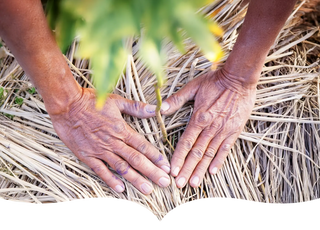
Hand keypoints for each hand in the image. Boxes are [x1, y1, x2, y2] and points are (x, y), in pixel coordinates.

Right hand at [49, 88, 170, 194]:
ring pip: (121, 167)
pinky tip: (121, 189)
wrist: (67, 105)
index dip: (156, 157)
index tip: (166, 167)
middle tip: (164, 182)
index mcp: (122, 129)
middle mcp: (113, 142)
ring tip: (147, 190)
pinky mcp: (87, 155)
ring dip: (135, 179)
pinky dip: (111, 180)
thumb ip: (136, 108)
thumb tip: (155, 109)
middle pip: (136, 160)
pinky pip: (101, 170)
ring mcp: (100, 150)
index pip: (143, 146)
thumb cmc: (91, 101)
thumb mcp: (116, 101)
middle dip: (152, 172)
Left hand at [161, 68, 256, 187]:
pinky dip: (219, 161)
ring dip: (201, 170)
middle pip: (196, 153)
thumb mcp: (193, 86)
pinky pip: (225, 149)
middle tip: (179, 184)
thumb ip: (177, 99)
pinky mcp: (234, 131)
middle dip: (187, 169)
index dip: (178, 158)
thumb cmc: (215, 81)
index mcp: (199, 118)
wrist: (240, 79)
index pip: (186, 142)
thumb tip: (161, 109)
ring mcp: (223, 131)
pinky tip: (213, 172)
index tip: (172, 171)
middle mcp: (210, 128)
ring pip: (209, 154)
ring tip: (193, 183)